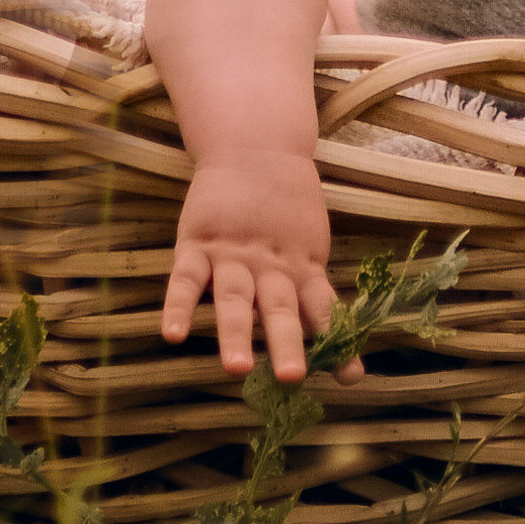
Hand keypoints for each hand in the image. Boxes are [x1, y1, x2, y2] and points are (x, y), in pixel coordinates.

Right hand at [160, 149, 357, 383]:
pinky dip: (179, 306)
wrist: (255, 145)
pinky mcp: (198, 242)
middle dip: (286, 343)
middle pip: (279, 308)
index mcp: (302, 267)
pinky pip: (187, 279)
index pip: (323, 309)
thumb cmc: (286, 205)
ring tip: (237, 368)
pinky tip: (172, 334)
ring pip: (235, 298)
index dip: (338, 342)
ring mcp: (232, 254)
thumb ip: (312, 289)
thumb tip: (337, 340)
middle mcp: (269, 266)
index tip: (352, 379)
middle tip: (291, 377)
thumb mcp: (308, 243)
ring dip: (236, 333)